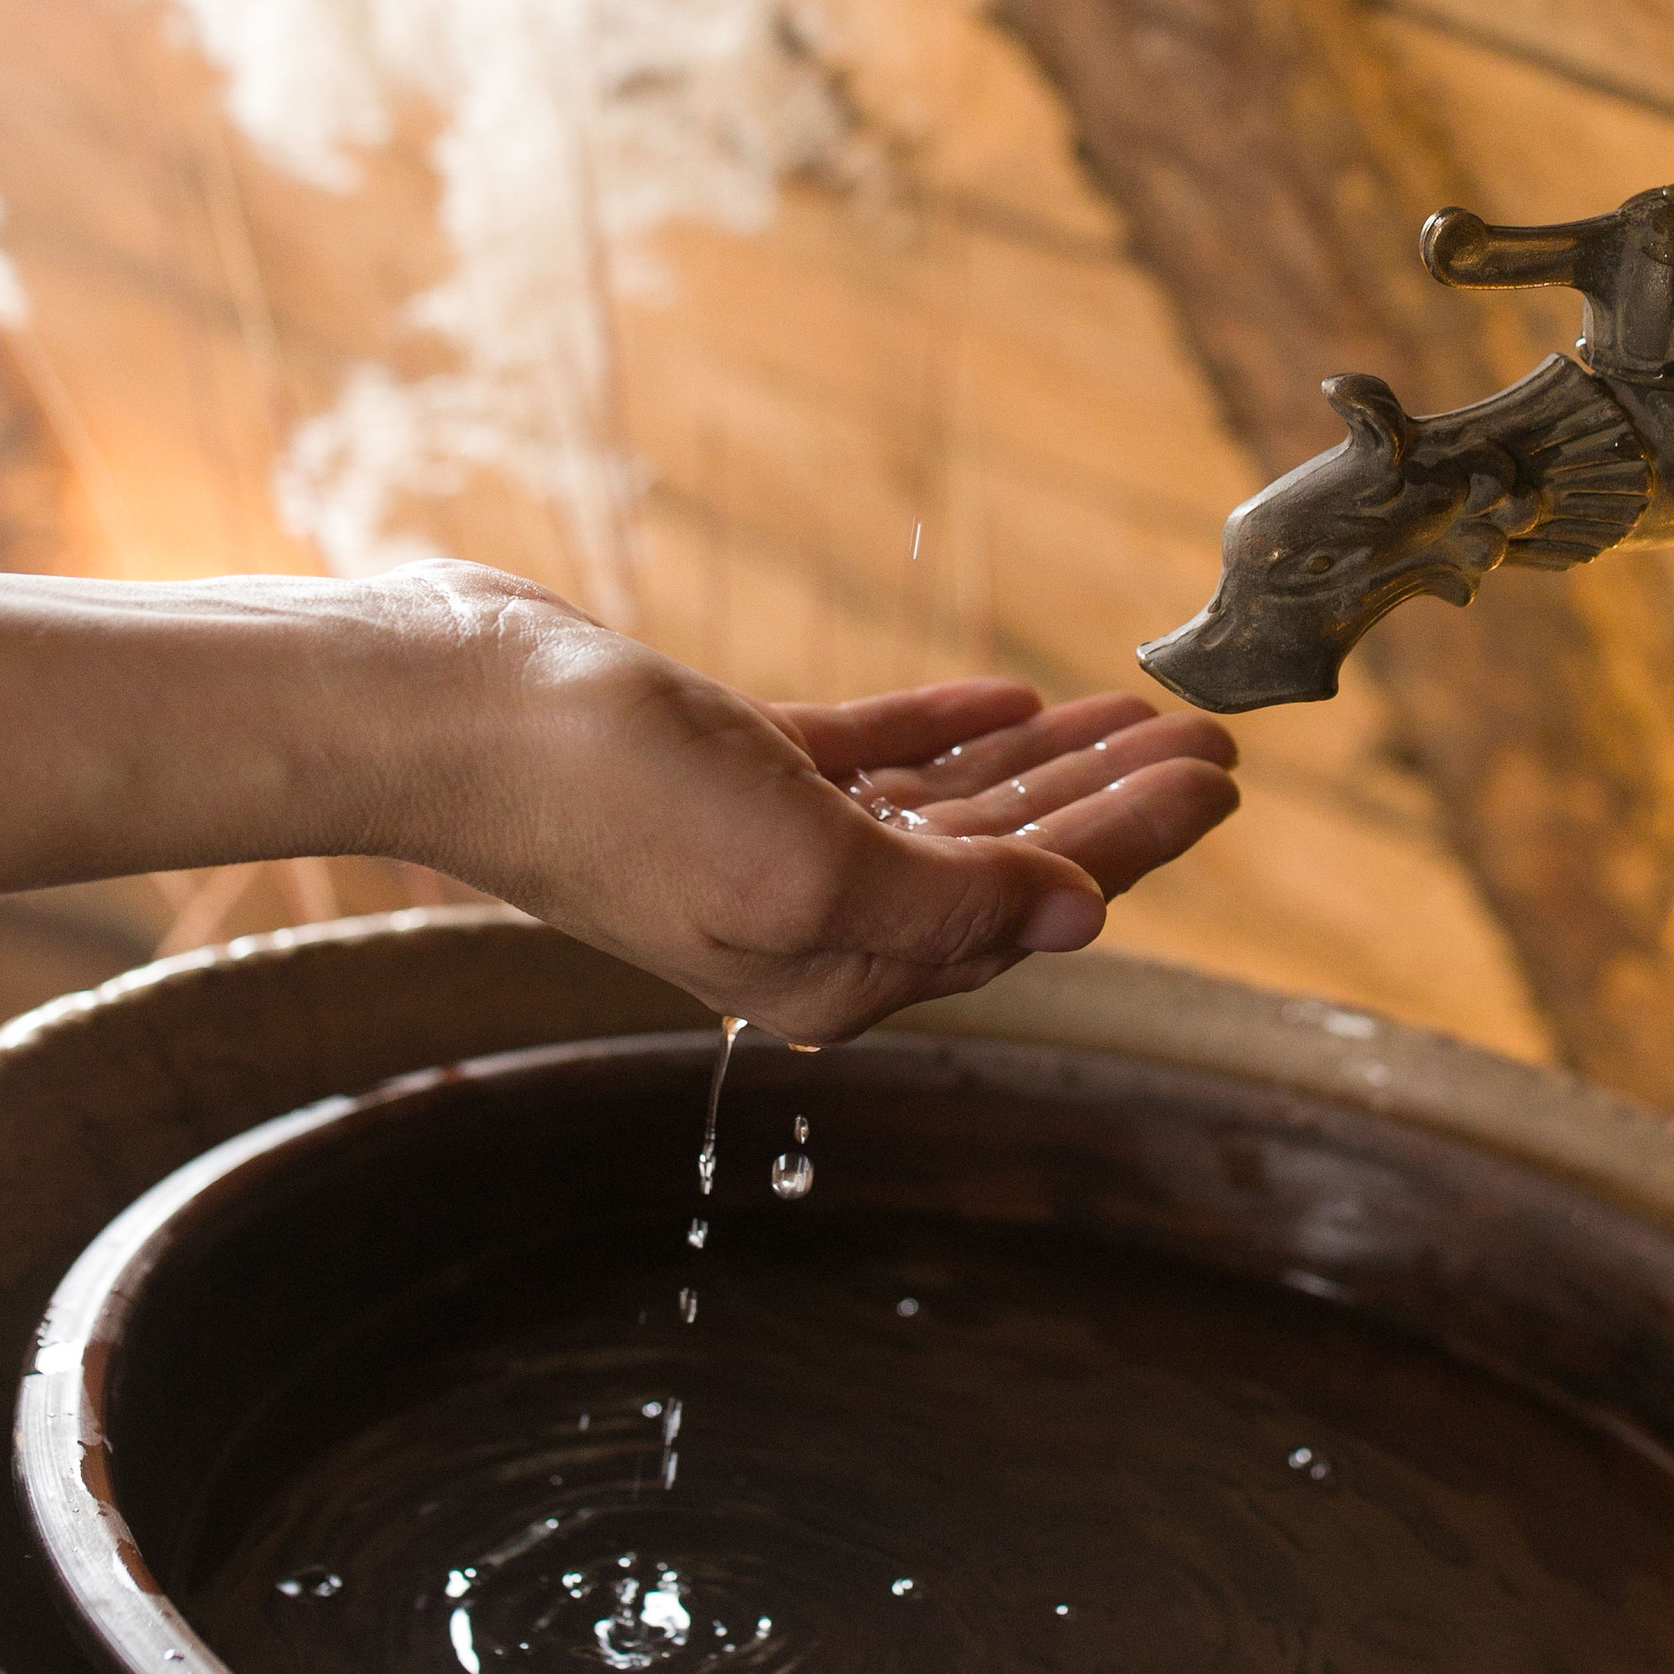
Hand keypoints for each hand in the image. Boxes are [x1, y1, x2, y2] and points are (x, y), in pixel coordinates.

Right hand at [0, 566, 1236, 1043]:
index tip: (1222, 776)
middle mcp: (810, 919)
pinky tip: (1013, 704)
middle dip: (1116, 803)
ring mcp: (766, 840)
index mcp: (837, 968)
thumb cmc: (612, 798)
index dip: (1135, 840)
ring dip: (1049, 763)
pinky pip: (872, 755)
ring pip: (950, 807)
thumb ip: (951, 898)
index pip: (1029, 906)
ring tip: (1139, 712)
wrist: (452, 712)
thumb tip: (1080, 918)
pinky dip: (950, 731)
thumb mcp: (804, 864)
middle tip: (1215, 739)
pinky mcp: (725, 765)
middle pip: (1006, 860)